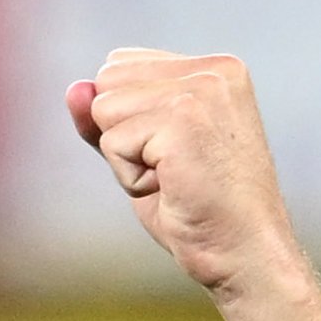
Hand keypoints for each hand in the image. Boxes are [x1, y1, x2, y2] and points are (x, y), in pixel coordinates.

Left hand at [66, 49, 308, 300]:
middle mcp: (213, 70)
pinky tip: (173, 189)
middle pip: (107, 80)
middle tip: (173, 171)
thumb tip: (75, 88)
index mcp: (215, 69)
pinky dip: (131, 179)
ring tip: (175, 179)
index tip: (175, 156)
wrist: (245, 255)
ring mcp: (200, 91)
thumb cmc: (200, 212)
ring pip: (104, 109)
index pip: (120, 65)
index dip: (127, 121)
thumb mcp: (146, 154)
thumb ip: (110, 118)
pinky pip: (112, 143)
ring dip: (126, 159)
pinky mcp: (182, 119)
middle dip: (122, 134)